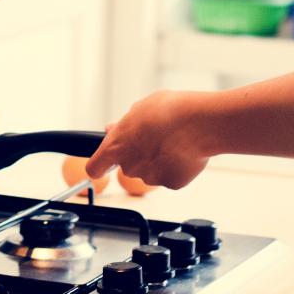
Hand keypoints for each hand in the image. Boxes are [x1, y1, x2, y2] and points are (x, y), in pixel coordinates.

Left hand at [85, 91, 210, 190]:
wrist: (199, 122)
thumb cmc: (168, 111)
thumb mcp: (139, 109)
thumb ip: (124, 125)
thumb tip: (113, 129)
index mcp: (116, 146)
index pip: (94, 167)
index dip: (100, 164)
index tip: (104, 163)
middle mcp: (129, 166)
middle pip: (128, 166)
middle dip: (138, 155)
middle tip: (154, 138)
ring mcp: (150, 177)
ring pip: (150, 171)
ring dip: (158, 161)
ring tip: (174, 141)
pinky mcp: (172, 184)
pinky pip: (171, 176)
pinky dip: (176, 167)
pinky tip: (184, 151)